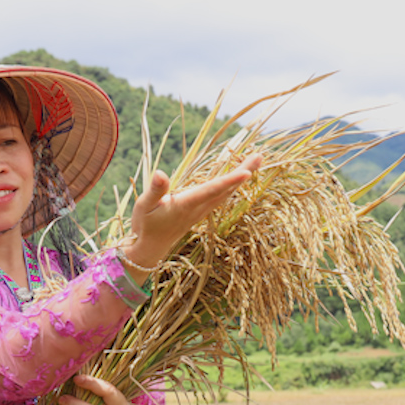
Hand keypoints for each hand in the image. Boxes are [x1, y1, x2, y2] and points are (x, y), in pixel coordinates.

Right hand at [121, 151, 261, 276]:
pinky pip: (221, 197)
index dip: (229, 181)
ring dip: (241, 178)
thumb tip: (160, 173)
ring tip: (254, 161)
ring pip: (226, 193)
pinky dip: (232, 185)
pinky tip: (238, 179)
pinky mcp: (200, 212)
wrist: (149, 248)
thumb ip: (155, 190)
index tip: (247, 172)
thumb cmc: (145, 225)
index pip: (211, 190)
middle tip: (260, 156)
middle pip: (226, 189)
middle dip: (243, 172)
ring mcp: (201, 211)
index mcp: (186, 204)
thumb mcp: (144, 205)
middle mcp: (198, 208)